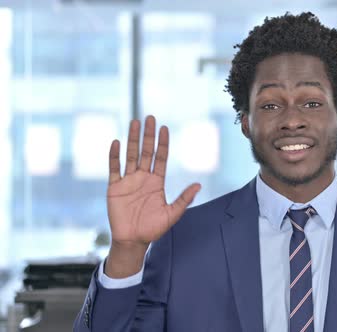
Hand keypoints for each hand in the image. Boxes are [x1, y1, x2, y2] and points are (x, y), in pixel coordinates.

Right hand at [105, 115, 200, 276]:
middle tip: (150, 118)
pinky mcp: (114, 187)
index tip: (164, 128)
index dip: (162, 143)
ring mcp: (128, 181)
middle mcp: (142, 178)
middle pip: (146, 151)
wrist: (132, 241)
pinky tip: (116, 142)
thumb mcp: (172, 214)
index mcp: (156, 182)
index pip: (160, 158)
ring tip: (134, 123)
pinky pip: (114, 168)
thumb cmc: (153, 229)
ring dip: (132, 139)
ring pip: (130, 155)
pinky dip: (114, 156)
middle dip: (148, 135)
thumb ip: (184, 199)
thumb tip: (198, 185)